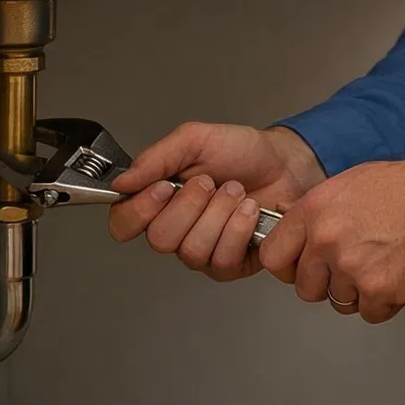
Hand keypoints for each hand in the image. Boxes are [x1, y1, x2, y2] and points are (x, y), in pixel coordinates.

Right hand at [107, 122, 325, 282]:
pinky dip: (239, 228)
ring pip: (192, 251)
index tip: (165, 187)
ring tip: (235, 190)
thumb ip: (155, 158)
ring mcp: (202, 251)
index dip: (140, 211)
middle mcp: (176, 230)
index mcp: (158, 201)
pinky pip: (222, 260)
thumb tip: (121, 182)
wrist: (284, 162)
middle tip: (210, 182)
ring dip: (219, 213)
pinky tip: (250, 210)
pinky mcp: (230, 264)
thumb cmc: (240, 151)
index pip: (123, 224)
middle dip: (190, 205)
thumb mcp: (194, 139)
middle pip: (160, 239)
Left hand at [257, 146, 404, 323]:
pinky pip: (370, 312)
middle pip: (305, 287)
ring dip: (359, 291)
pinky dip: (386, 301)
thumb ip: (320, 210)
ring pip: (339, 302)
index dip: (288, 264)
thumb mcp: (353, 182)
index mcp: (316, 209)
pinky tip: (399, 273)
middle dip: (326, 282)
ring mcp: (353, 268)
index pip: (273, 255)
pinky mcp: (380, 292)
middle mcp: (328, 239)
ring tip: (384, 261)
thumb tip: (298, 228)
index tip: (299, 266)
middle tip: (351, 266)